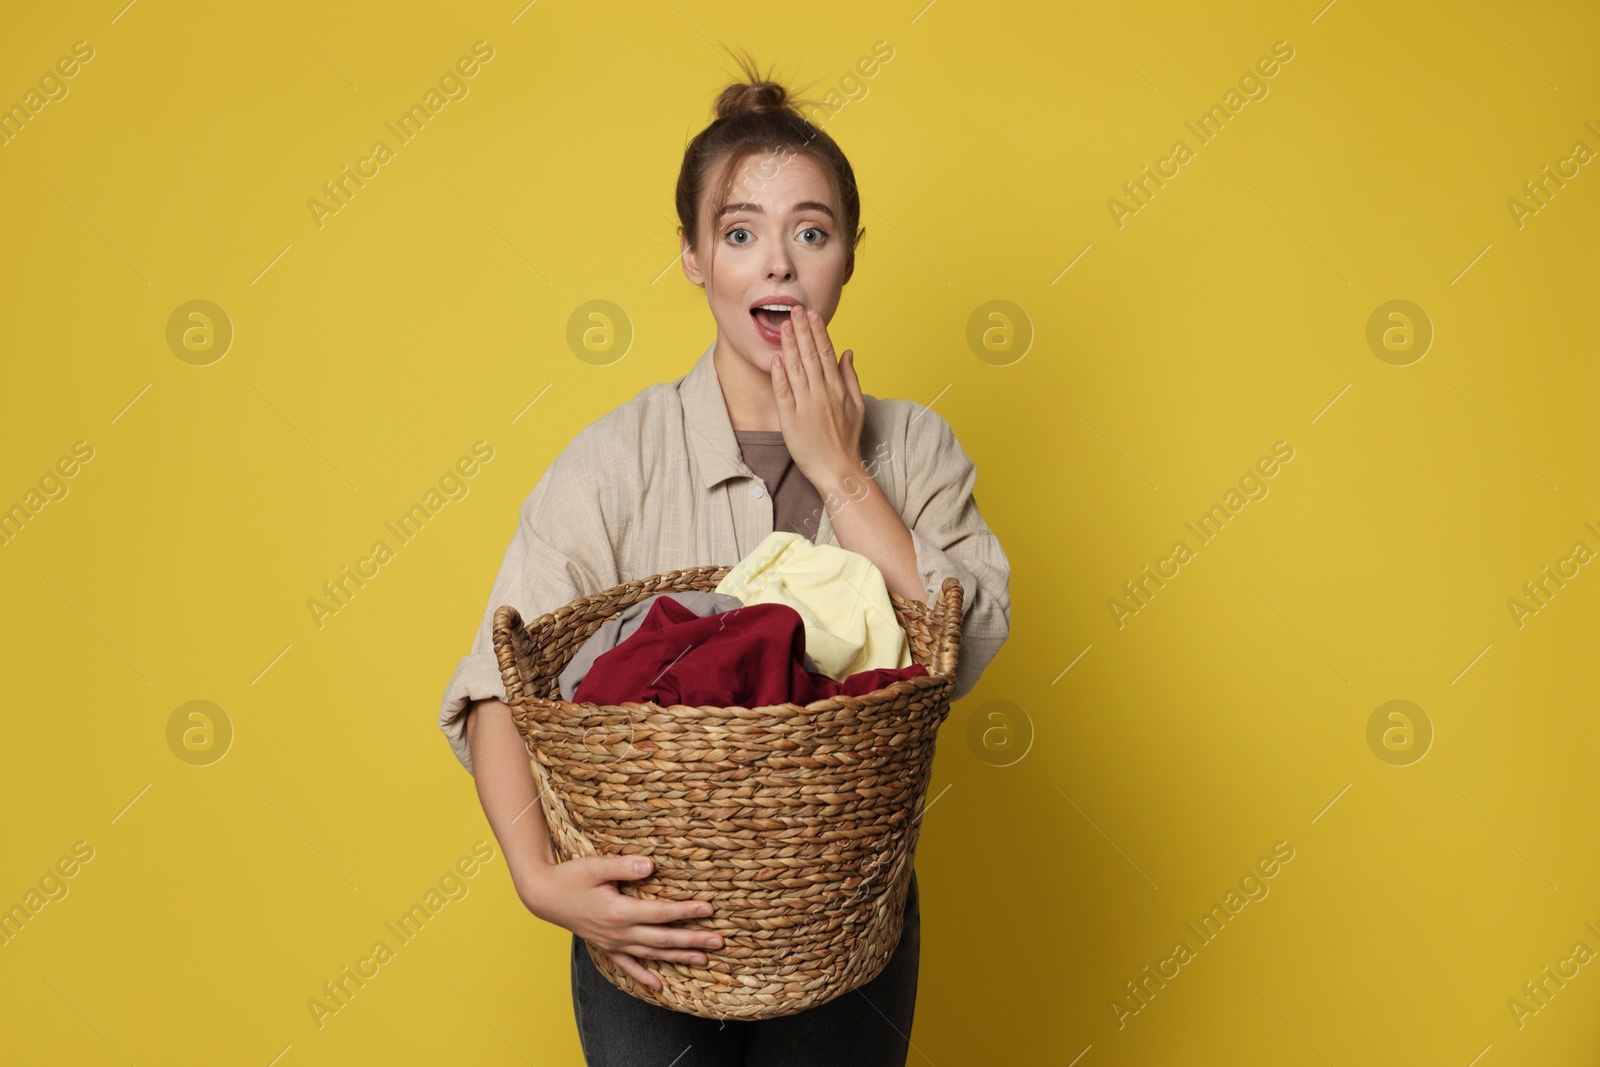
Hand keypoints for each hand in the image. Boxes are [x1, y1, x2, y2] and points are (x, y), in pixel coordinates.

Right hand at [520, 854, 721, 991]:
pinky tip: (659, 986)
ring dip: (677, 957)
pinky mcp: (606, 946)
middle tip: (719, 941)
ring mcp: (612, 942)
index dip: (685, 912)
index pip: (660, 913)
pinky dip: (643, 976)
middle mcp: (618, 932)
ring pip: (651, 953)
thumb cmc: (571, 876)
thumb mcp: (596, 866)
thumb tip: (652, 865)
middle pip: (662, 938)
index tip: (708, 909)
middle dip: (692, 940)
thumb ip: (624, 866)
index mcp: (619, 912)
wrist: (543, 896)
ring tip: (703, 960)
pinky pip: (628, 965)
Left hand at [771, 304, 864, 484]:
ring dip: (790, 346)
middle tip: (794, 309)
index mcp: (838, 389)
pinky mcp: (791, 420)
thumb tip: (848, 351)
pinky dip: (779, 376)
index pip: (826, 353)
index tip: (812, 314)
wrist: (838, 469)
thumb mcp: (857, 406)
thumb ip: (851, 377)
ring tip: (784, 325)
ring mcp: (806, 406)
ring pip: (796, 370)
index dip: (818, 332)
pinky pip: (784, 394)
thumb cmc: (846, 440)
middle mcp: (822, 394)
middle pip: (810, 356)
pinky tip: (775, 359)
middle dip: (802, 331)